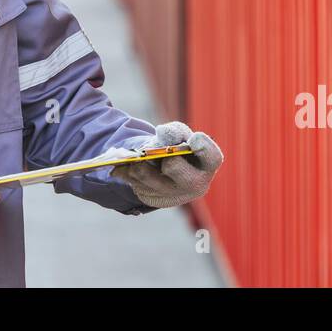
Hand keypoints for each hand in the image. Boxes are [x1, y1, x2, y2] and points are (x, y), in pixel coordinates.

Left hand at [108, 121, 222, 208]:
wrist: (165, 168)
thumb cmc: (178, 147)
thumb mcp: (181, 135)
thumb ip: (176, 132)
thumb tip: (163, 136)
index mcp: (207, 166)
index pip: (212, 157)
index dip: (204, 147)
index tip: (193, 139)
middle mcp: (193, 184)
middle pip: (173, 167)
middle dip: (163, 157)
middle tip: (162, 155)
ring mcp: (172, 194)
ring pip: (147, 176)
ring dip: (137, 164)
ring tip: (132, 158)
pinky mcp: (153, 199)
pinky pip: (133, 183)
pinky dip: (125, 172)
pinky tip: (119, 167)